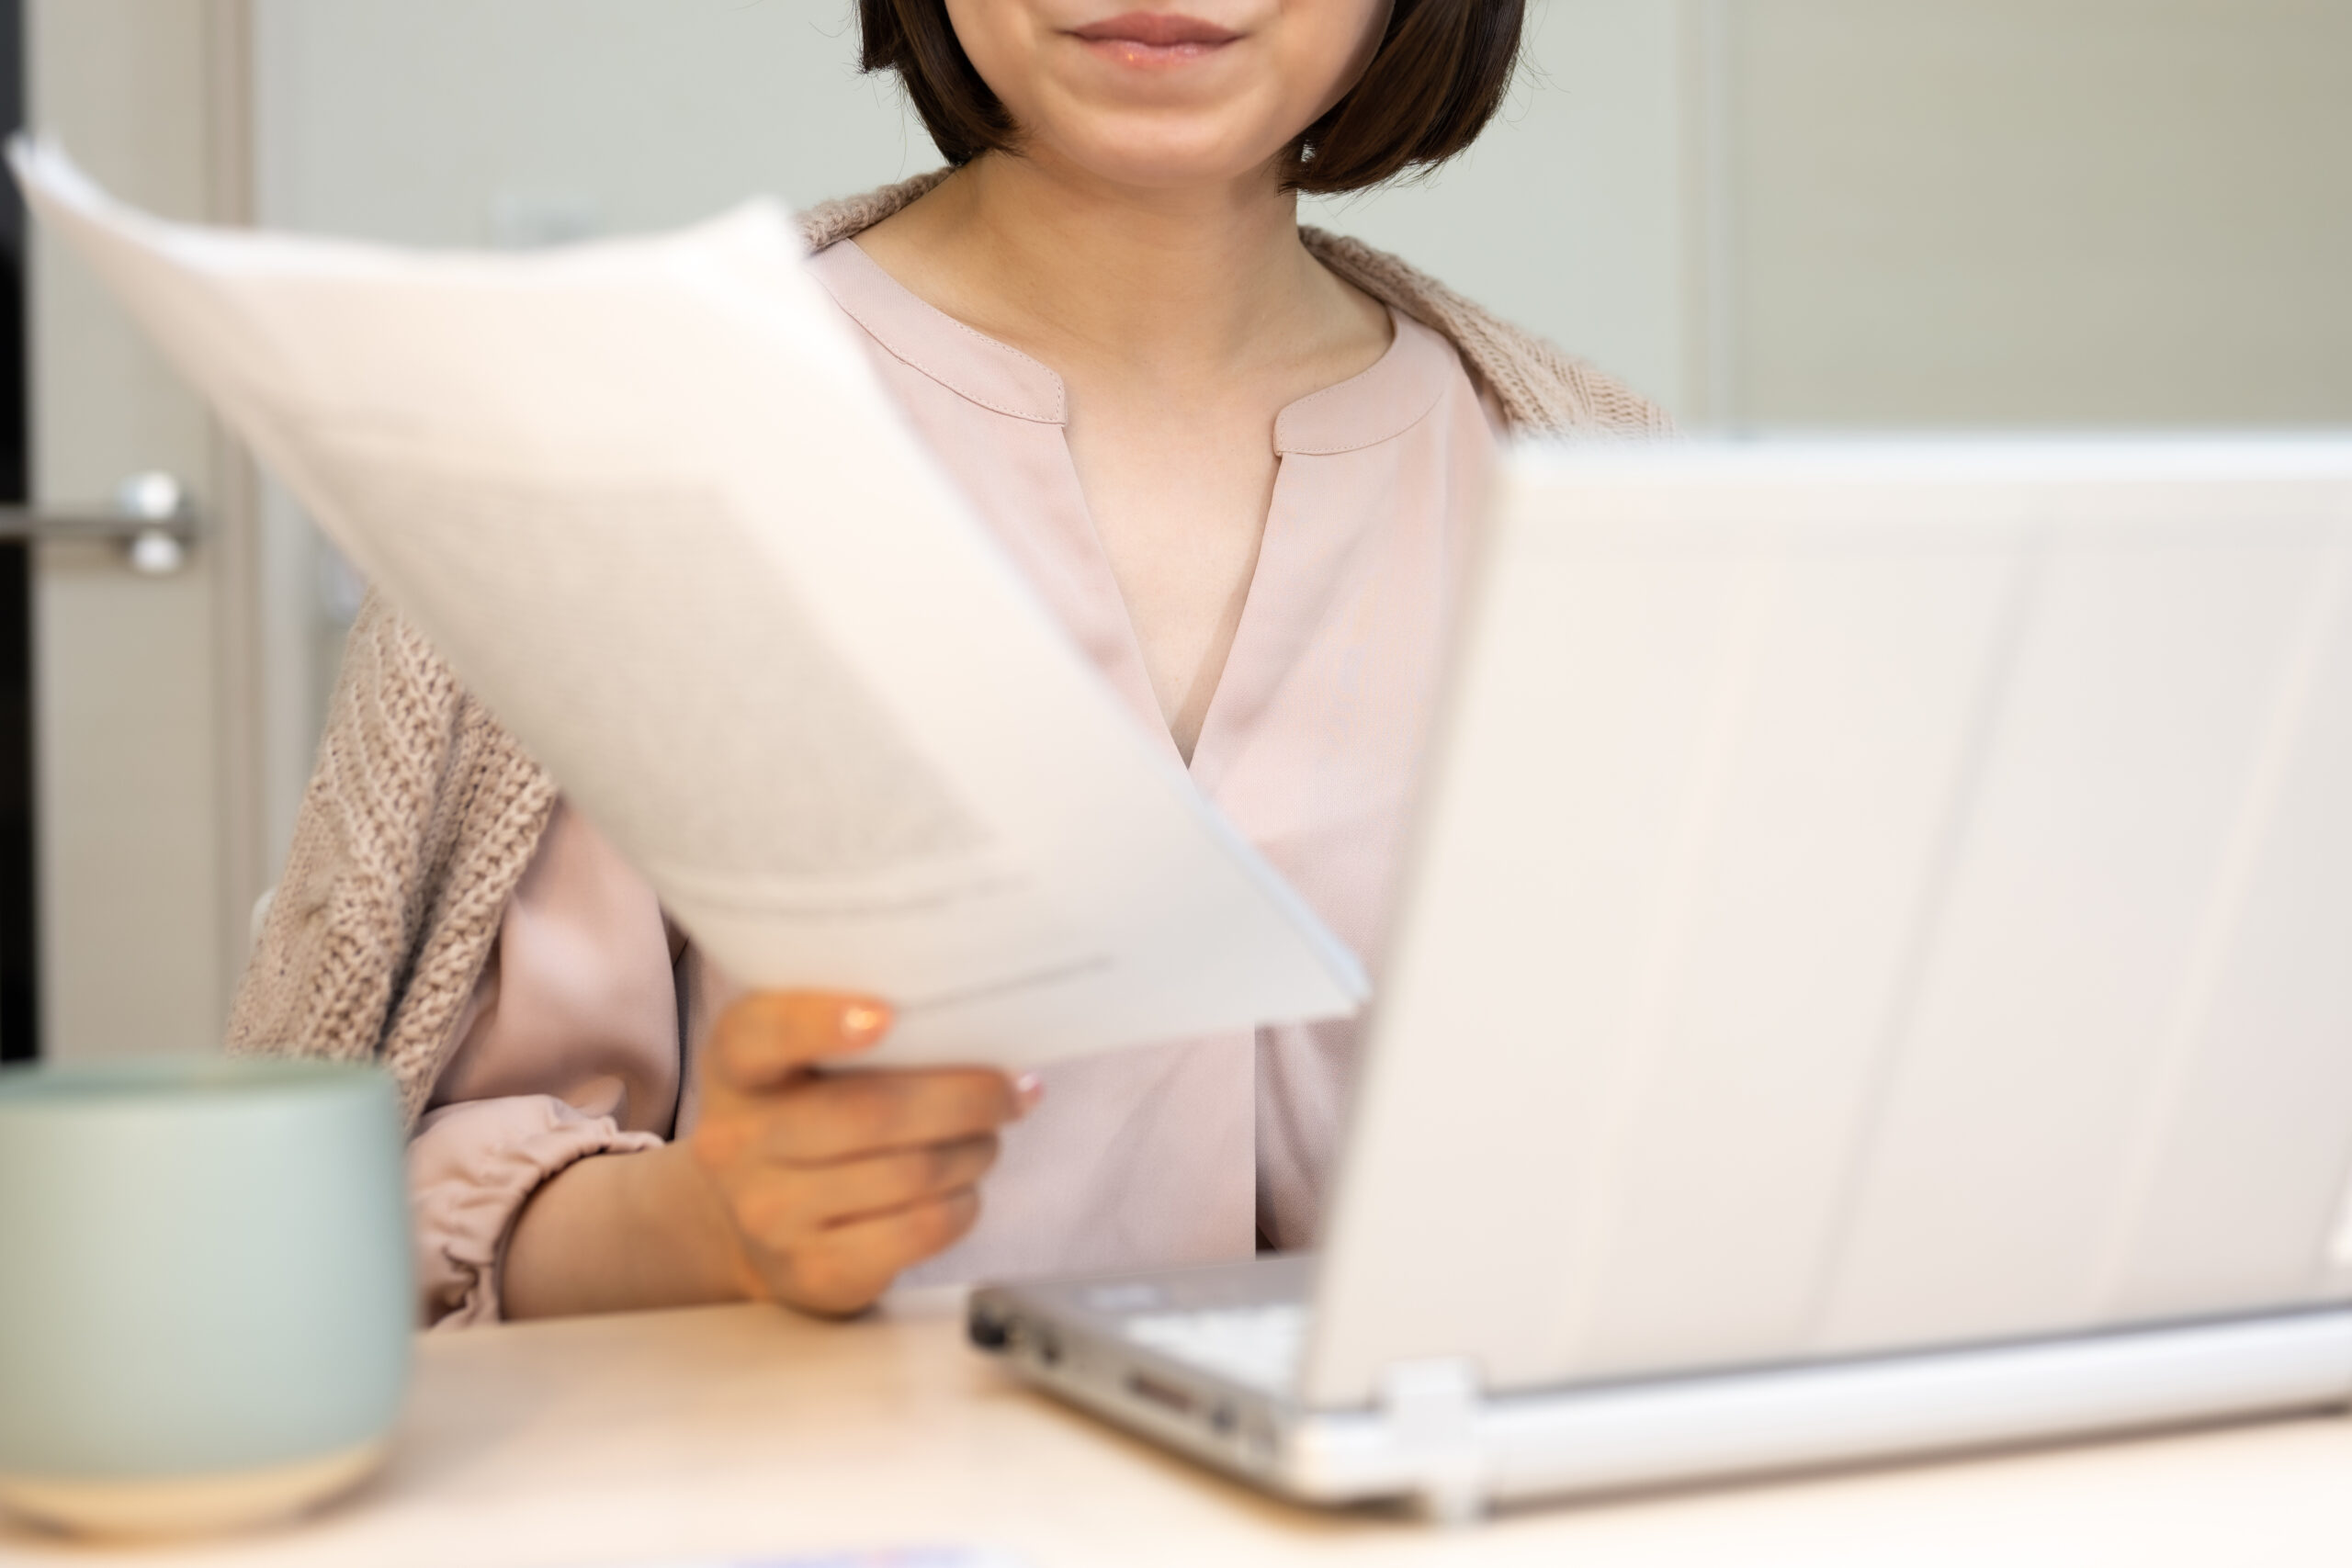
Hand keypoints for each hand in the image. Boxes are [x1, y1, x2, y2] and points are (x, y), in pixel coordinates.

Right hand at [686, 991, 1037, 1316]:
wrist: (752, 1226)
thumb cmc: (804, 1116)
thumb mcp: (799, 1063)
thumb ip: (861, 1031)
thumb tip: (978, 1030)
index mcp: (734, 1066)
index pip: (761, 1034)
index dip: (820, 1022)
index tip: (886, 1017)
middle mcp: (736, 1140)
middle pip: (873, 1111)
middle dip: (966, 1097)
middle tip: (1007, 1089)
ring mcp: (769, 1212)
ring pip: (911, 1171)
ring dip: (974, 1149)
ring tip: (986, 1137)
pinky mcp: (813, 1269)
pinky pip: (920, 1228)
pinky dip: (963, 1203)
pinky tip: (963, 1188)